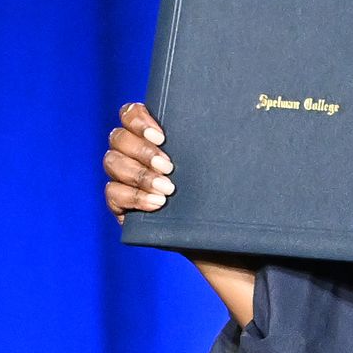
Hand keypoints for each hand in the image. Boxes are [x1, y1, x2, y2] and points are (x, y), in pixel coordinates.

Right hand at [105, 101, 257, 324]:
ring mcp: (124, 178)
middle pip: (118, 138)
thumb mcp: (219, 168)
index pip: (130, 114)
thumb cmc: (220, 197)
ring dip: (139, 175)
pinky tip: (157, 205)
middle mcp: (133, 153)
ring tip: (167, 189)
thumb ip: (214, 144)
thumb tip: (239, 119)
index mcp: (152, 135)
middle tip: (170, 166)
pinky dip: (133, 197)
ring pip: (112, 163)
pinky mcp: (122, 205)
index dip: (139, 119)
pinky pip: (113, 194)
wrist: (218, 239)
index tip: (163, 135)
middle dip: (143, 151)